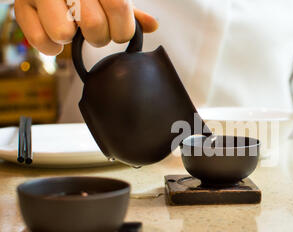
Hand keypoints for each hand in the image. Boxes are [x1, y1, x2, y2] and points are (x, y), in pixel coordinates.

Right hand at [14, 0, 158, 55]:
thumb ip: (128, 11)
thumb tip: (153, 25)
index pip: (119, 7)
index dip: (123, 29)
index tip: (120, 32)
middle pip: (93, 24)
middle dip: (99, 37)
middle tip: (94, 31)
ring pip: (63, 33)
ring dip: (71, 39)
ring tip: (71, 28)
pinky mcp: (21, 5)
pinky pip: (40, 41)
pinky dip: (50, 46)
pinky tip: (53, 34)